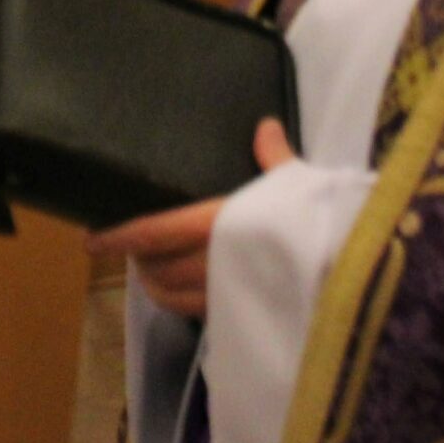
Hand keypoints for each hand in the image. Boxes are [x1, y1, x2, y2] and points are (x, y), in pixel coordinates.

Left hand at [86, 120, 298, 319]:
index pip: (154, 233)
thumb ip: (273, 157)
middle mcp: (212, 263)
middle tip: (128, 245)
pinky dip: (179, 301)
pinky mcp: (239, 316)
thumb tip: (264, 126)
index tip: (92, 240)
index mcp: (217, 224)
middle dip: (136, 259)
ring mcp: (224, 296)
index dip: (119, 237)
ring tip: (149, 268)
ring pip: (169, 296)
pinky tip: (183, 291)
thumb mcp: (296, 183)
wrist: (351, 272)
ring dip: (153, 284)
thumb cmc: (318, 221)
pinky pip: (195, 312)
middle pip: (156, 268)